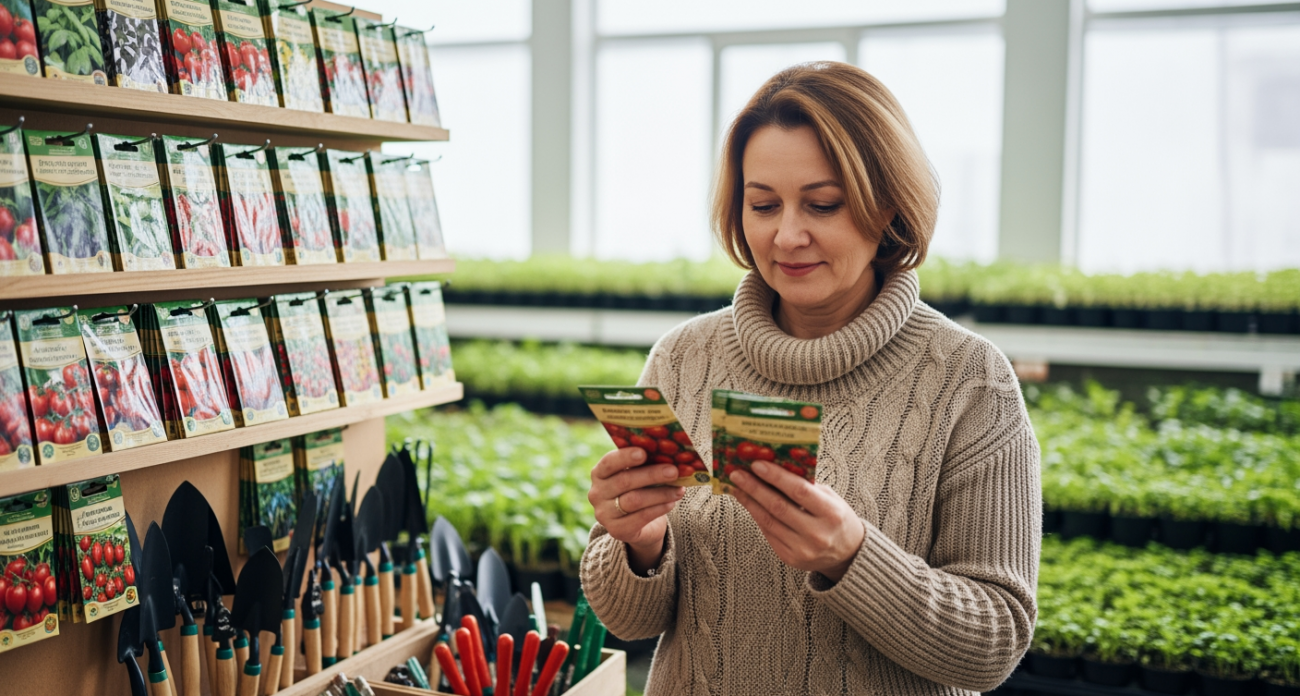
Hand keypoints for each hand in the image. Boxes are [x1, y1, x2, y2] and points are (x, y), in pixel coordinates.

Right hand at [588, 446, 684, 573]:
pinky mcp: (616, 530)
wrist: (638, 524)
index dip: (625, 457)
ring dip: (660, 494)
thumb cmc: (639, 490)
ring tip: (679, 489)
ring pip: (634, 500)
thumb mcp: (638, 474)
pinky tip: (671, 503)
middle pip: (624, 481)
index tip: (644, 452)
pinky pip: (640, 517)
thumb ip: (645, 464)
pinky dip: (659, 509)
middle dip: (651, 475)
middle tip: (674, 471)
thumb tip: (667, 455)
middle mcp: (597, 493)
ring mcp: (604, 514)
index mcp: (599, 473)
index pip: (608, 462)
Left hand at [730, 461, 864, 581]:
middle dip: (754, 488)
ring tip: (737, 486)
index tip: (757, 464)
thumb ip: (807, 485)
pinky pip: (768, 533)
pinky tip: (748, 503)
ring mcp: (802, 549)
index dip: (776, 477)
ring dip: (749, 502)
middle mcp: (817, 534)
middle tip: (737, 473)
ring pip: (768, 521)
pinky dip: (756, 516)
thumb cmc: (837, 518)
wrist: (848, 553)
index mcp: (831, 514)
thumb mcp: (830, 498)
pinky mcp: (790, 558)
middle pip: (778, 507)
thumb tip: (775, 466)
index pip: (799, 491)